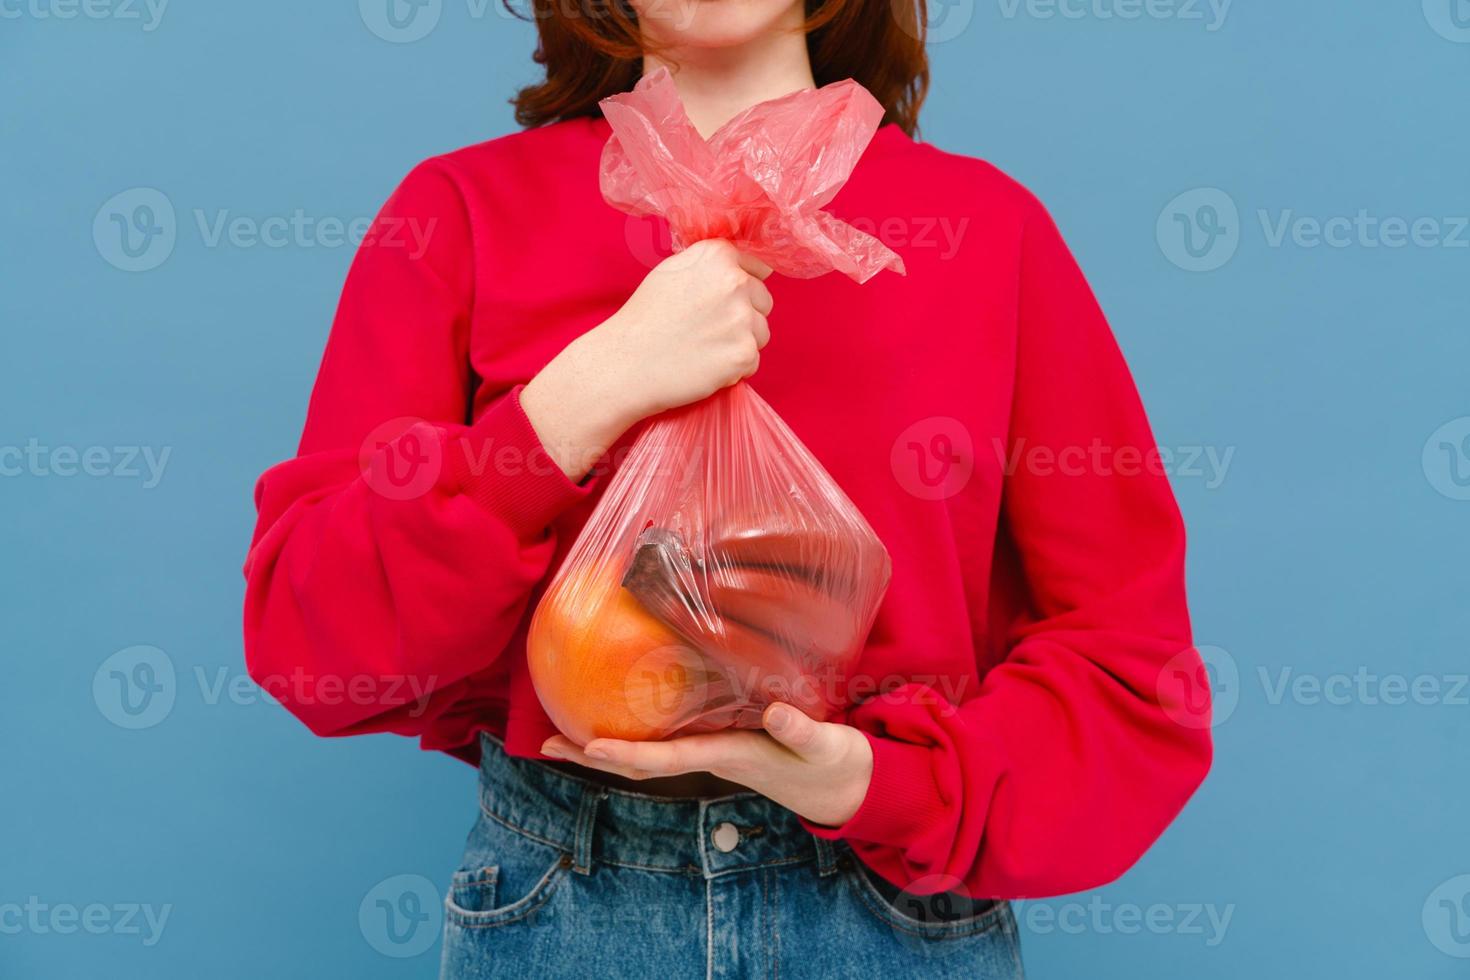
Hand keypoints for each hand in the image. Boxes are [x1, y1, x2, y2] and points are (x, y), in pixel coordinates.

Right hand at [522, 240, 772, 479]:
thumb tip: (746, 269)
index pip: (757, 268)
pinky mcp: (744, 353)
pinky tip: (705, 366)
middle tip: (707, 331)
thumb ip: (711, 266)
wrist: (625, 363)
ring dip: (740, 344)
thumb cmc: (644, 319)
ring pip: (761, 333)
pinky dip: (734, 370)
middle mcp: (735, 281)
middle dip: (744, 317)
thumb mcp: (673, 272)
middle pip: (763, 302)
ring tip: (704, 349)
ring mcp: (742, 318)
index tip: (717, 305)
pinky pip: (753, 362)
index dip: (740, 289)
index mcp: (717, 255)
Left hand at [541, 703, 873, 827]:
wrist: (843, 783)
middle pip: (639, 760)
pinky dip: (633, 731)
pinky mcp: (718, 740)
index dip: (626, 754)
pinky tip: (616, 715)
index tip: (587, 746)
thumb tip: (778, 712)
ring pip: (647, 751)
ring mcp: (711, 750)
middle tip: (545, 744)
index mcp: (729, 756)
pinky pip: (665, 739)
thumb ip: (802, 730)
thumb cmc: (833, 762)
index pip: (667, 759)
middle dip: (592, 755)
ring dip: (602, 746)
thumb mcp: (825, 746)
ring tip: (559, 734)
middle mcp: (710, 756)